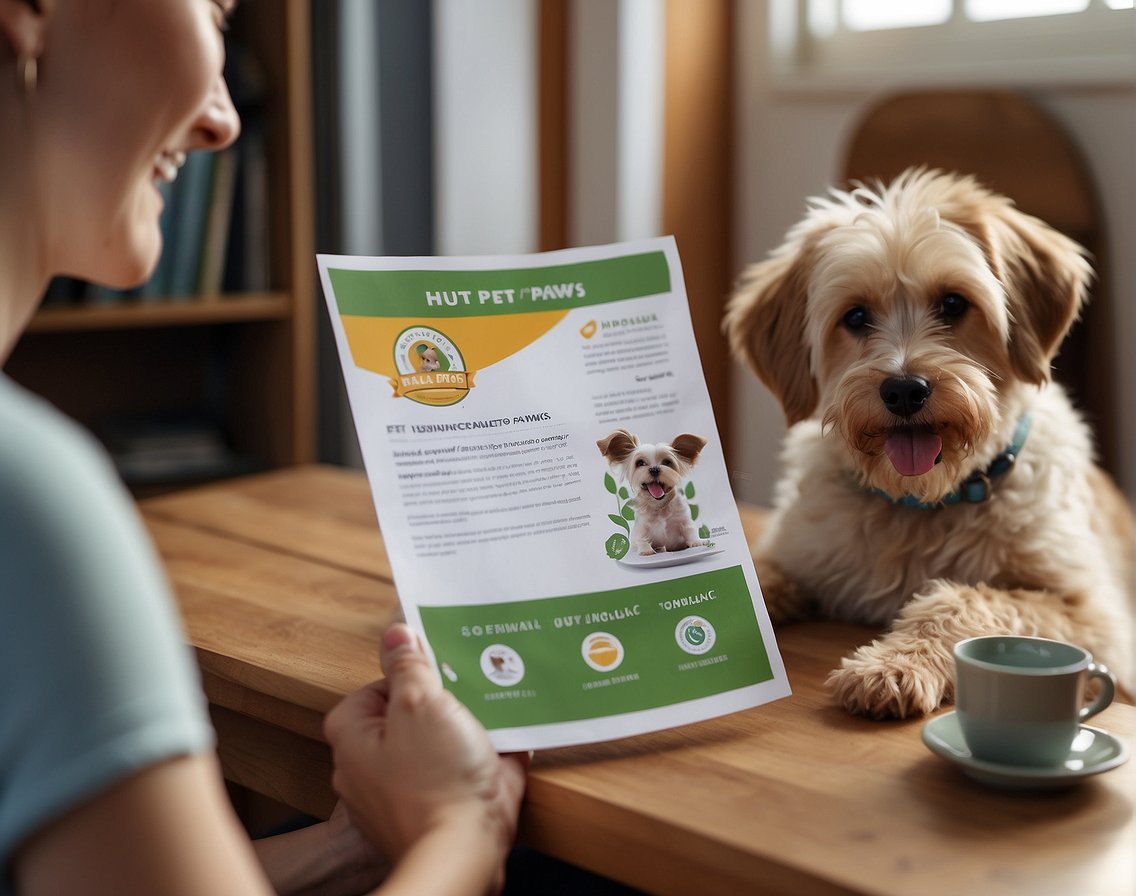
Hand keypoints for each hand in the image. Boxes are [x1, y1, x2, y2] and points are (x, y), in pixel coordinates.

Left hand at [323, 625, 527, 879]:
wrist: (466, 851)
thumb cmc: (435, 780)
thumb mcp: (421, 701)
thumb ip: (408, 664)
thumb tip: (395, 633)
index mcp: (352, 737)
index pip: (377, 686)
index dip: (411, 675)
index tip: (439, 671)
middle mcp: (370, 767)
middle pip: (408, 713)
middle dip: (442, 700)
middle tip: (468, 690)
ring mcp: (404, 791)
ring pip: (436, 741)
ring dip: (465, 727)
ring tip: (488, 716)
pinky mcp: (437, 808)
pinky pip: (457, 769)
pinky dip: (479, 756)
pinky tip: (501, 743)